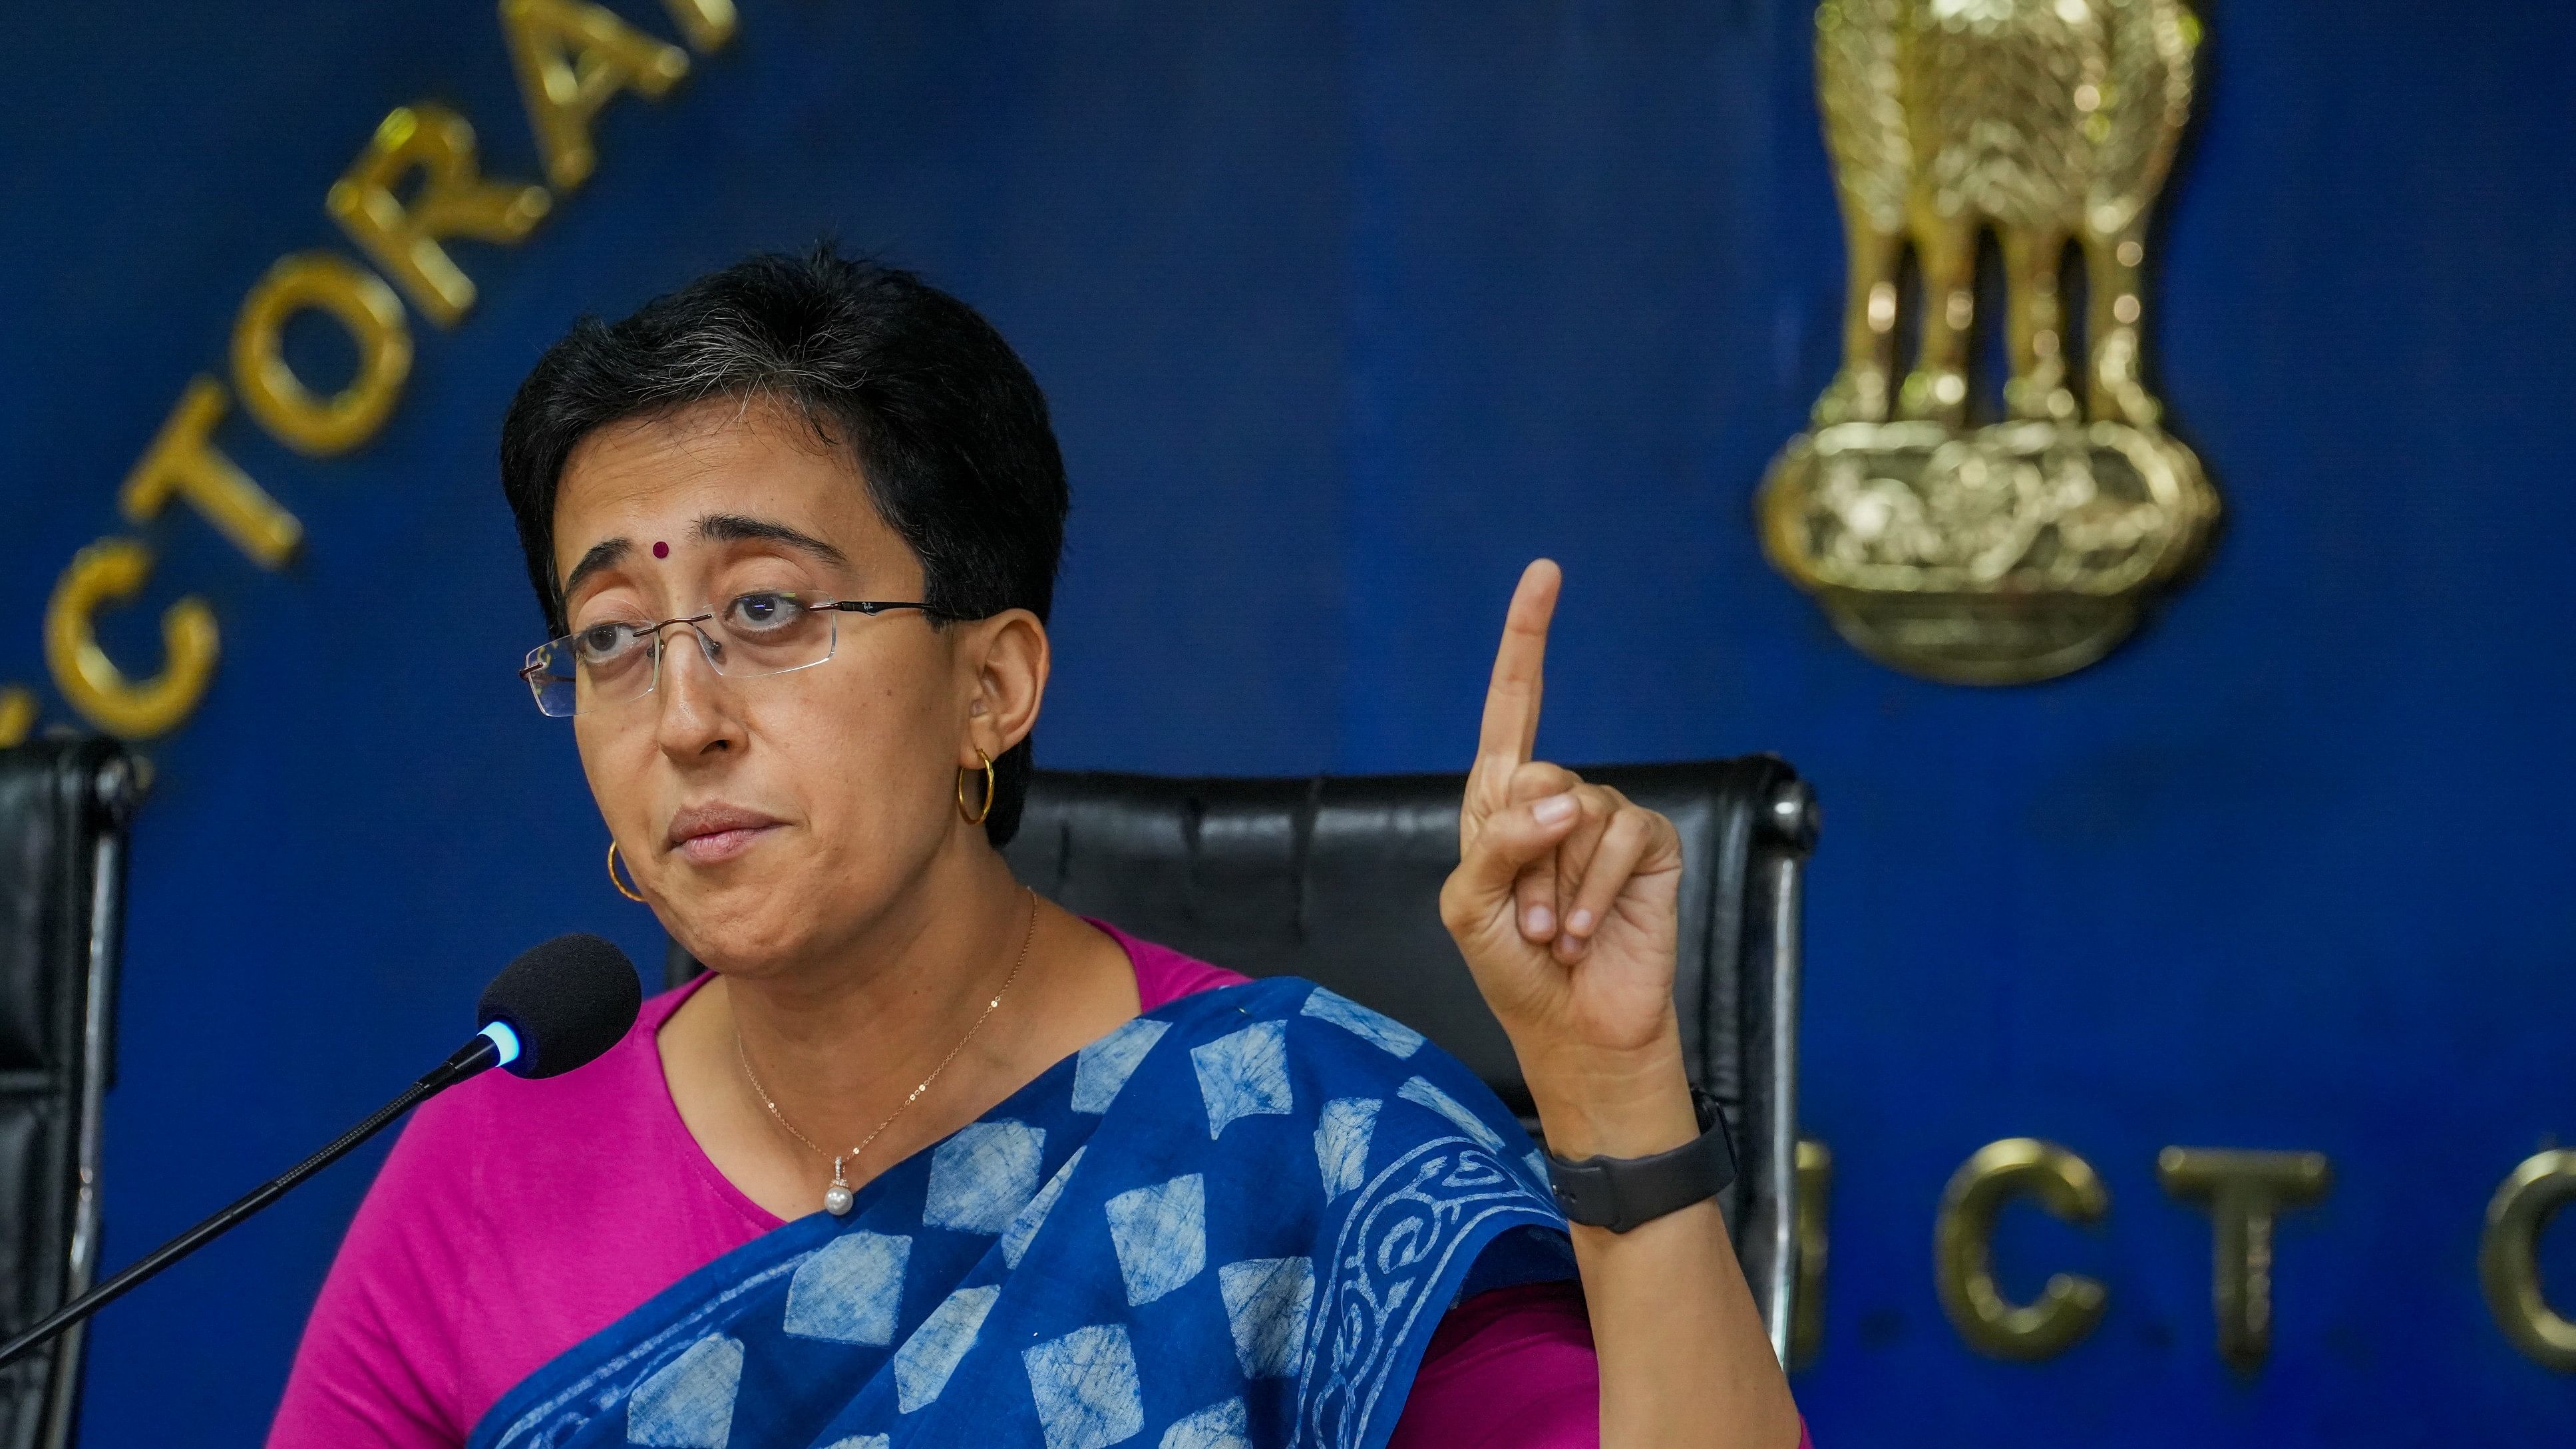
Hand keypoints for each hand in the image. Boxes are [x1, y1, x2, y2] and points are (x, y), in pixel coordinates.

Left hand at [1439, 561, 1694, 1154]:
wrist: (1574, 1030)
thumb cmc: (1513, 970)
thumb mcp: (1473, 905)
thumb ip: (1499, 842)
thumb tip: (1566, 798)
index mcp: (1502, 804)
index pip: (1513, 706)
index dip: (1526, 640)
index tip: (1545, 574)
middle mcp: (1556, 801)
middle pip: (1537, 773)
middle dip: (1524, 854)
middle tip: (1530, 919)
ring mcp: (1607, 821)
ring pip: (1577, 812)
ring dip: (1559, 887)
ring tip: (1559, 934)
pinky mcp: (1651, 846)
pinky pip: (1620, 836)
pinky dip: (1596, 890)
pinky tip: (1589, 934)